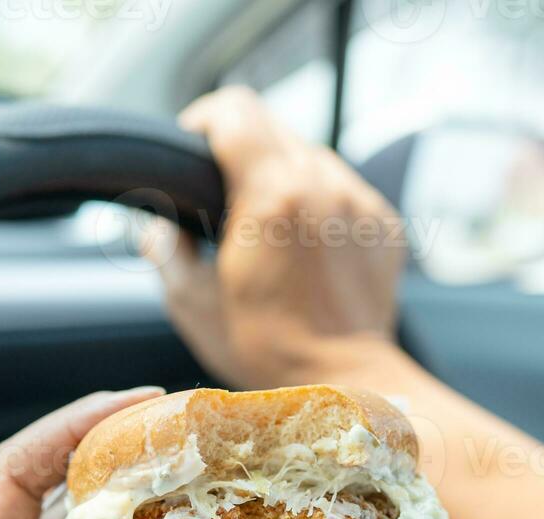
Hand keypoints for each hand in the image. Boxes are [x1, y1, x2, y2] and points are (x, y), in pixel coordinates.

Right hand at [143, 86, 407, 389]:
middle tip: (223, 195)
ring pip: (311, 154)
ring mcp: (360, 201)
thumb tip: (159, 229)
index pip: (234, 111)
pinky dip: (319, 203)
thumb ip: (167, 251)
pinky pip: (344, 188)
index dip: (203, 120)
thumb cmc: (265, 350)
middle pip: (273, 125)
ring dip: (283, 175)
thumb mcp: (193, 304)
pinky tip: (305, 248)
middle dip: (241, 149)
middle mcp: (323, 185)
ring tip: (267, 227)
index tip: (192, 147)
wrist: (346, 381)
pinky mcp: (384, 222)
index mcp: (271, 196)